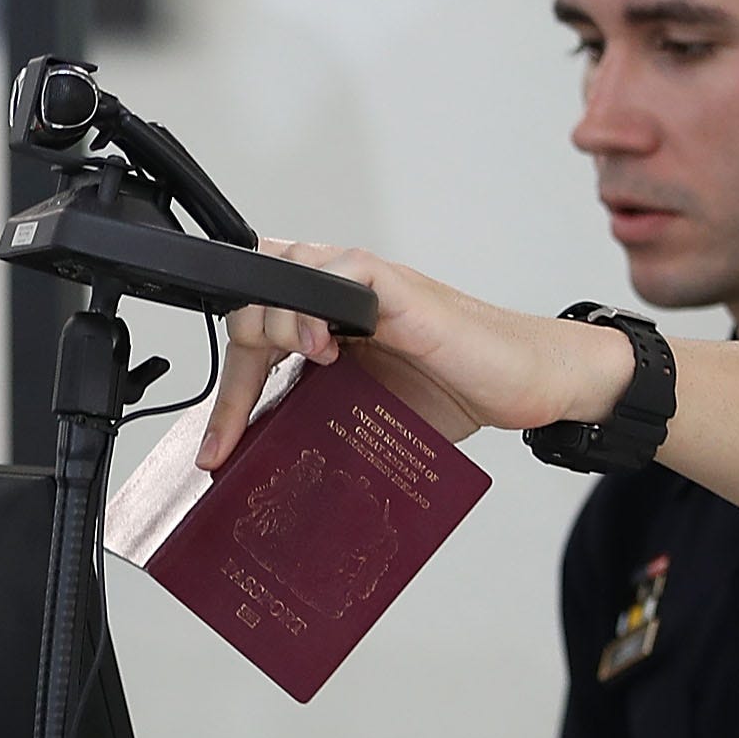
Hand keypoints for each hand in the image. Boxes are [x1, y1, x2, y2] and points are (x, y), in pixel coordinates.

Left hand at [195, 239, 639, 469]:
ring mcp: (360, 284)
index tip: (214, 453)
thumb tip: (263, 467)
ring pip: (280, 274)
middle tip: (235, 432)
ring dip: (270, 327)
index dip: (225, 396)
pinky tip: (323, 348)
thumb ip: (316, 420)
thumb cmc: (453, 392)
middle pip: (250, 301)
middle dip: (234, 369)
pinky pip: (335, 270)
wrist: (524, 382)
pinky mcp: (392, 284)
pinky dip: (315, 306)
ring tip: (299, 367)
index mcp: (323, 323)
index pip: (250, 338)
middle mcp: (334, 294)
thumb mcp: (364, 416)